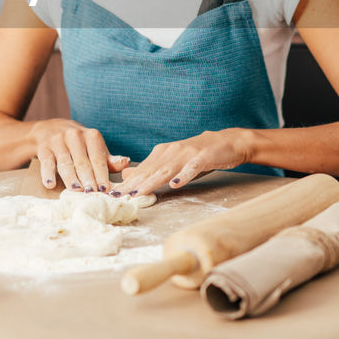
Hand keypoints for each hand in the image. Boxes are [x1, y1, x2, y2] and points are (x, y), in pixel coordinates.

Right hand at [30, 119, 130, 192]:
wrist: (51, 129)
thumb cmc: (80, 144)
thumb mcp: (95, 148)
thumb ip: (109, 160)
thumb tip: (126, 163)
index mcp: (91, 136)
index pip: (98, 159)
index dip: (102, 175)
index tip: (105, 190)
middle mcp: (75, 136)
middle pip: (82, 162)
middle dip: (88, 179)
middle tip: (93, 193)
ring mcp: (58, 141)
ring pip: (66, 164)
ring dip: (71, 178)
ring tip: (77, 190)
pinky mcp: (44, 148)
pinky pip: (47, 163)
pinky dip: (47, 174)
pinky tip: (50, 185)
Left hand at [110, 129, 252, 197]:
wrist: (227, 142)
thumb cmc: (198, 156)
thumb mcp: (172, 161)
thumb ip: (151, 169)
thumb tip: (128, 176)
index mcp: (162, 152)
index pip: (141, 171)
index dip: (126, 183)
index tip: (111, 194)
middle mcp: (171, 151)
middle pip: (149, 171)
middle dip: (132, 184)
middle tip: (117, 197)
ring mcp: (187, 154)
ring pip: (166, 170)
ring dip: (151, 182)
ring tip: (138, 193)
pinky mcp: (203, 157)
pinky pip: (191, 168)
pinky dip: (183, 176)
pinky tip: (175, 184)